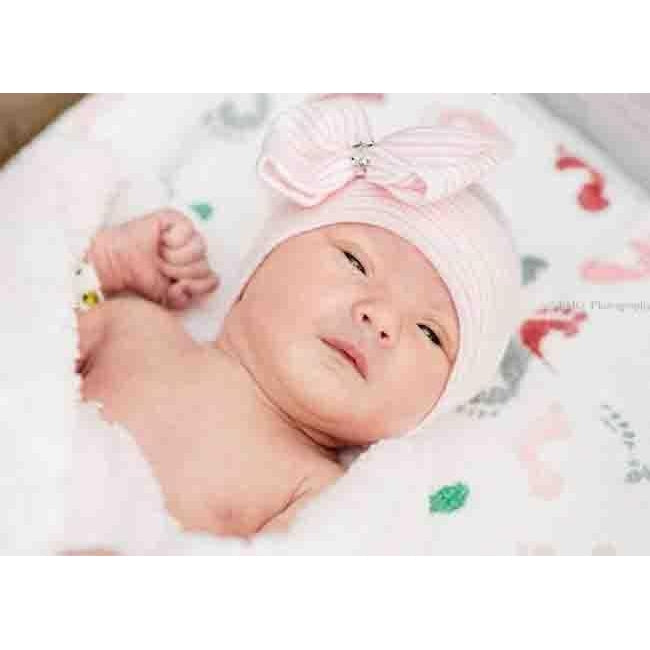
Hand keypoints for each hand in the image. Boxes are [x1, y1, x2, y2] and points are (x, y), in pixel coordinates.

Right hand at [88, 209, 219, 308]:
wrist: (114, 267)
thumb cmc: (139, 282)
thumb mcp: (167, 299)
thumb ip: (188, 297)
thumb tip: (211, 281)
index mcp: (192, 272)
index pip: (212, 280)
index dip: (194, 286)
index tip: (171, 287)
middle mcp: (191, 253)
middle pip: (205, 266)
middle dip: (180, 272)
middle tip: (160, 268)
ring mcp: (185, 235)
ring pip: (199, 250)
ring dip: (175, 258)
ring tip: (159, 257)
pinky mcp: (175, 219)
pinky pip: (188, 232)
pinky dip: (173, 241)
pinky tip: (160, 242)